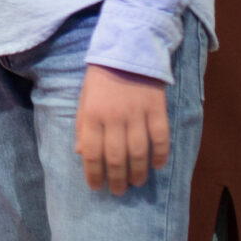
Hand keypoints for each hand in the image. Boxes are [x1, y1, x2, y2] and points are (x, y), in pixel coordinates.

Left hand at [74, 63, 171, 192]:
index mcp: (92, 115)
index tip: (96, 187)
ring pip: (138, 152)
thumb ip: (81, 125)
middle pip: (116, 157)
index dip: (93, 174)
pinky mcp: (157, 110)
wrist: (128, 48)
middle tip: (118, 191)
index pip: (91, 153)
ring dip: (138, 172)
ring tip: (136, 183)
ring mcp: (137, 114)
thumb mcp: (84, 98)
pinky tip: (156, 165)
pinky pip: (160, 138)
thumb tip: (80, 153)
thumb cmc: (101, 75)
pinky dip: (159, 155)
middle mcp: (114, 118)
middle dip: (116, 179)